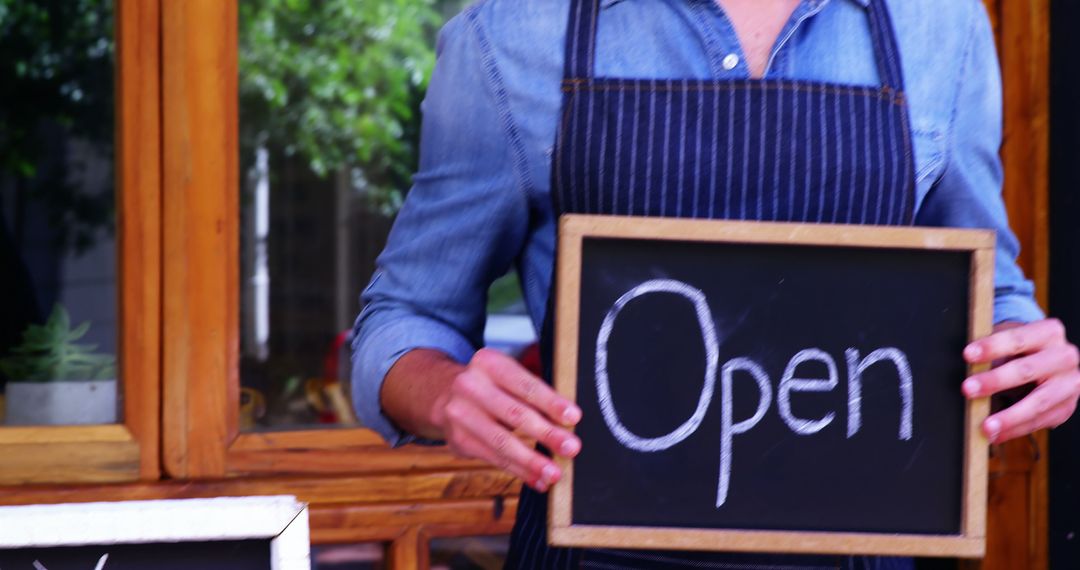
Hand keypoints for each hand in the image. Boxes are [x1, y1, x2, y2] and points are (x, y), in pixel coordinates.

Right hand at [432, 348, 581, 491]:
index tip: (573, 417)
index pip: (525, 385)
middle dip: (546, 433)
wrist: (443, 394)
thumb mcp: (507, 375)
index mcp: (488, 363)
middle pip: (515, 414)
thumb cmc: (490, 385)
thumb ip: (533, 393)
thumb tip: (567, 421)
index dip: (550, 402)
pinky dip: (519, 470)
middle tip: (571, 447)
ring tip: (554, 472)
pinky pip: (493, 458)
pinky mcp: (458, 440)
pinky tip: (536, 478)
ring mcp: (460, 414)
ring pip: (502, 442)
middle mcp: (470, 386)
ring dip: (531, 460)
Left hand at [962, 319, 1079, 442]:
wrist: (1050, 362)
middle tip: (967, 389)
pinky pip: (1040, 422)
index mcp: (1049, 333)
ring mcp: (1070, 384)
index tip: (967, 355)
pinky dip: (1015, 430)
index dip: (992, 347)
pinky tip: (997, 435)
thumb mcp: (1010, 341)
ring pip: (1038, 402)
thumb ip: (993, 351)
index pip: (1018, 339)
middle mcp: (1064, 357)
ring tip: (986, 427)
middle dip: (995, 381)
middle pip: (1027, 370)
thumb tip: (966, 367)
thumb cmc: (1021, 350)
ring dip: (1009, 417)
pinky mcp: (1067, 407)